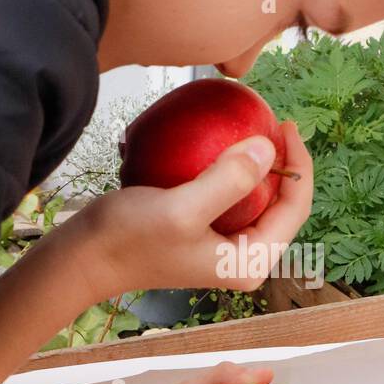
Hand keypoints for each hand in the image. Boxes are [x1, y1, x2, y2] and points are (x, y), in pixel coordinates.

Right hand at [71, 121, 312, 303]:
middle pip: (283, 204)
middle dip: (283, 163)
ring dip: (258, 164)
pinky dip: (230, 170)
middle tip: (272, 121)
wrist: (84, 258)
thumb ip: (229, 180)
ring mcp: (224, 248)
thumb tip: (268, 146)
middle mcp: (244, 258)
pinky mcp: (205, 233)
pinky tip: (219, 144)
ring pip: (258, 199)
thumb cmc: (129, 238)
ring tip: (252, 128)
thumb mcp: (182, 208)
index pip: (295, 209)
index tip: (285, 125)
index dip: (299, 164)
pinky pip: (231, 197)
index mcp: (250, 262)